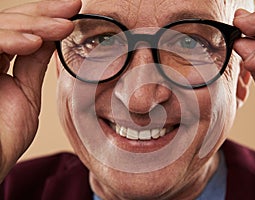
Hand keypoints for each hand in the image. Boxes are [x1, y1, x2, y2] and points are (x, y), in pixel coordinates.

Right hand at [0, 0, 80, 180]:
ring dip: (32, 24)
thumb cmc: (4, 136)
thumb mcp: (25, 93)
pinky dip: (9, 39)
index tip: (71, 11)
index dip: (44, 18)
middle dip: (42, 13)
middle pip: (9, 22)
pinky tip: (34, 42)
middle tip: (71, 7)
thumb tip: (51, 40)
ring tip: (62, 26)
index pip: (19, 30)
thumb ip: (33, 65)